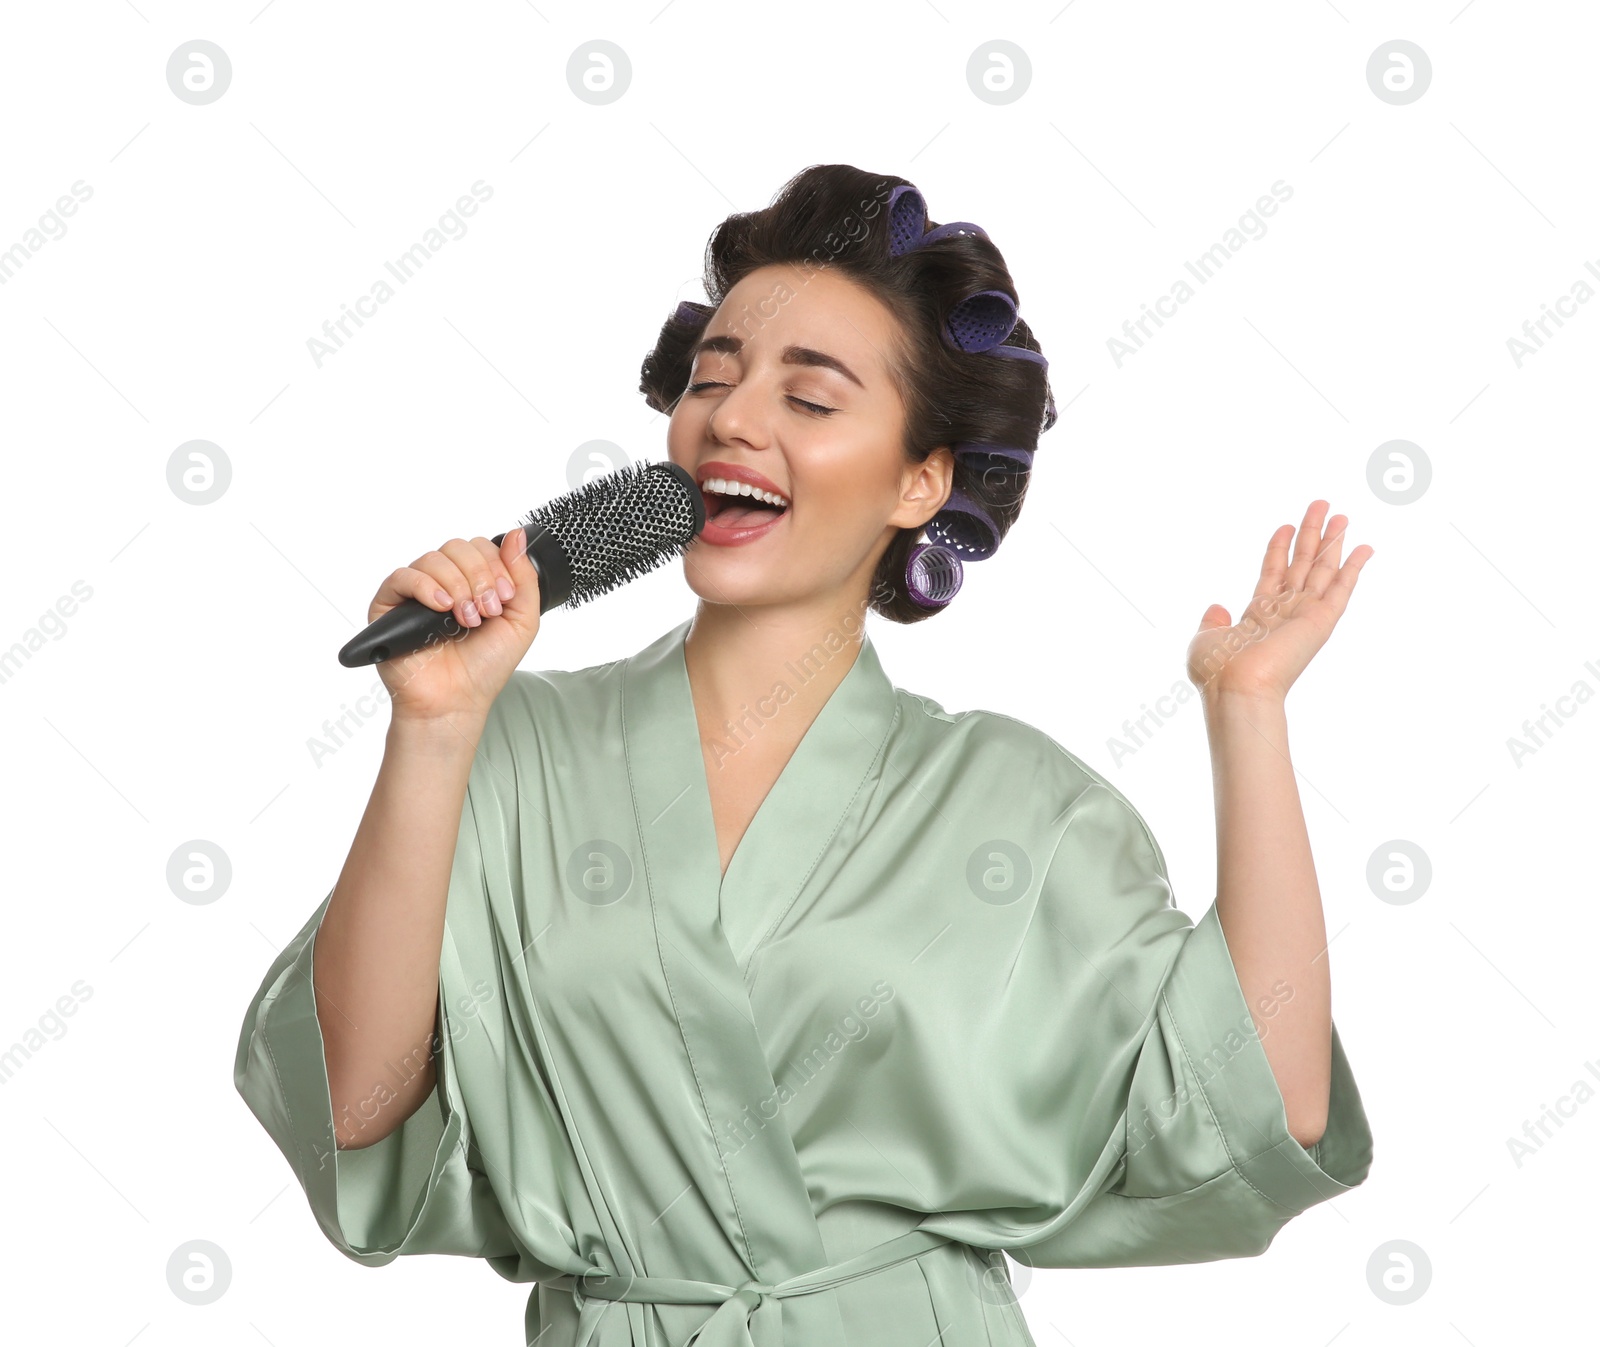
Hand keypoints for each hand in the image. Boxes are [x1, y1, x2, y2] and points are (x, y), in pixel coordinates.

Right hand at [371, 529, 542, 723]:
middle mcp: (442, 582)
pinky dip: (426, 587)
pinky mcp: (389, 605)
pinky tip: (442, 608)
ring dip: (458, 586)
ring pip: (434, 559)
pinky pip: (403, 576)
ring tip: (466, 619)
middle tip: (487, 610)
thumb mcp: (522, 620)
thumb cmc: (485, 665)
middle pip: (458, 547)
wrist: (457, 701)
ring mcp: (415, 592)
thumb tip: (516, 535)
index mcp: (471, 581)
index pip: (481, 546)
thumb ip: (524, 578)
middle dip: (480, 576)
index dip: (497, 566)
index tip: (505, 598)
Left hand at [1186, 499, 1373, 704]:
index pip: (1273, 572)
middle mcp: (1285, 612)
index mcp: (1258, 614)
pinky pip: (1342, 588)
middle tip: (1322, 505)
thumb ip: (1212, 621)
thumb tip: (1217, 608)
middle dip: (1312, 534)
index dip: (1280, 547)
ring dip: (1332, 541)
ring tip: (1342, 515)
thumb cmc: (1218, 670)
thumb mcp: (1204, 639)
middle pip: (1302, 563)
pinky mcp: (1322, 621)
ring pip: (1322, 569)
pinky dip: (1354, 568)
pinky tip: (1365, 548)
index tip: (1287, 525)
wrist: (1237, 688)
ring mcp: (1305, 615)